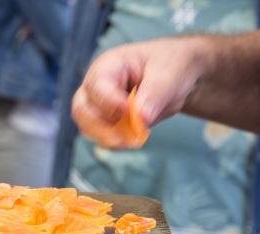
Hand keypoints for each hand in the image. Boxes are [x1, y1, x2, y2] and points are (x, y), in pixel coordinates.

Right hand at [72, 37, 210, 147]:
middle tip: (124, 139)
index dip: (111, 104)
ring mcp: (98, 104)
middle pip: (82, 110)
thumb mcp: (169, 74)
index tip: (131, 114)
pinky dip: (114, 142)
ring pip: (88, 127)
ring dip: (107, 138)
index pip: (97, 87)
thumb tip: (141, 119)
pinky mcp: (106, 121)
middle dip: (100, 127)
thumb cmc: (170, 66)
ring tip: (133, 141)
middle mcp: (96, 85)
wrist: (176, 75)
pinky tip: (132, 141)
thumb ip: (154, 94)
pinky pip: (100, 136)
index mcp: (108, 65)